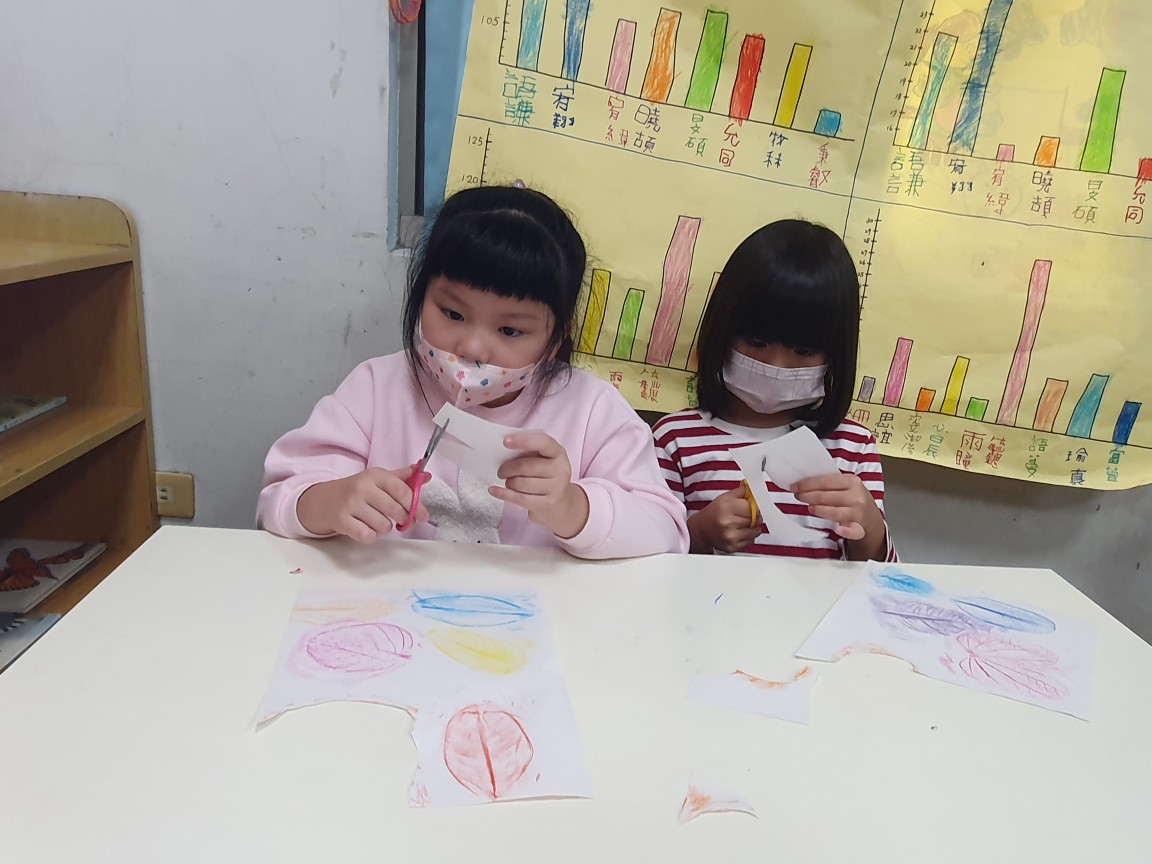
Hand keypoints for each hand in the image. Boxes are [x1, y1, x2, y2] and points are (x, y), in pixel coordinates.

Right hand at [296, 466, 429, 542]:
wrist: (325, 500)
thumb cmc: (358, 491)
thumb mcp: (378, 479)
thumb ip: (402, 478)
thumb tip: (426, 475)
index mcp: (375, 475)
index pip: (402, 490)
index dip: (416, 506)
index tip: (423, 516)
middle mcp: (362, 487)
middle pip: (395, 510)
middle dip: (404, 520)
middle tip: (403, 522)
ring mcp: (351, 504)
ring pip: (383, 525)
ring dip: (385, 528)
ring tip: (378, 521)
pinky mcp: (342, 520)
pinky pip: (368, 536)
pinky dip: (371, 536)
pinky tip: (367, 529)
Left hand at [491, 431, 588, 538]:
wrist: (561, 504)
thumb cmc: (546, 476)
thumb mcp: (543, 460)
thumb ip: (528, 452)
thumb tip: (503, 450)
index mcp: (558, 453)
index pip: (544, 443)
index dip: (524, 440)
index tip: (505, 441)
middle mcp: (560, 470)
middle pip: (527, 466)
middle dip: (508, 468)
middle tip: (501, 470)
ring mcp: (555, 488)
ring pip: (521, 483)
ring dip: (509, 482)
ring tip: (509, 482)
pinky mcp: (546, 504)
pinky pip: (519, 498)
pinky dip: (503, 493)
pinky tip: (494, 490)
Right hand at [688, 486, 760, 553]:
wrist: (701, 529)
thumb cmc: (713, 513)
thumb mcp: (725, 497)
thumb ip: (742, 492)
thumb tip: (755, 489)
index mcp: (726, 507)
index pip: (752, 508)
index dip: (754, 507)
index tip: (752, 507)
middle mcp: (728, 523)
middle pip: (755, 519)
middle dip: (754, 516)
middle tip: (746, 515)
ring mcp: (730, 536)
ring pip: (756, 532)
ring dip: (753, 527)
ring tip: (743, 524)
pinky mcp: (732, 547)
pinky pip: (751, 541)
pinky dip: (748, 537)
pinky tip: (739, 532)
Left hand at [791, 472, 885, 559]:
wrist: (871, 517)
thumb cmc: (853, 498)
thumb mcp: (846, 486)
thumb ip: (829, 483)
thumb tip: (803, 483)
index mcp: (852, 481)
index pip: (824, 481)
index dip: (807, 484)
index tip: (795, 486)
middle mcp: (856, 496)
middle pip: (825, 496)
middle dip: (807, 496)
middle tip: (797, 496)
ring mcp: (858, 512)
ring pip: (832, 511)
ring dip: (817, 509)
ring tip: (809, 507)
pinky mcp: (859, 527)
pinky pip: (851, 530)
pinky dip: (844, 531)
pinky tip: (837, 529)